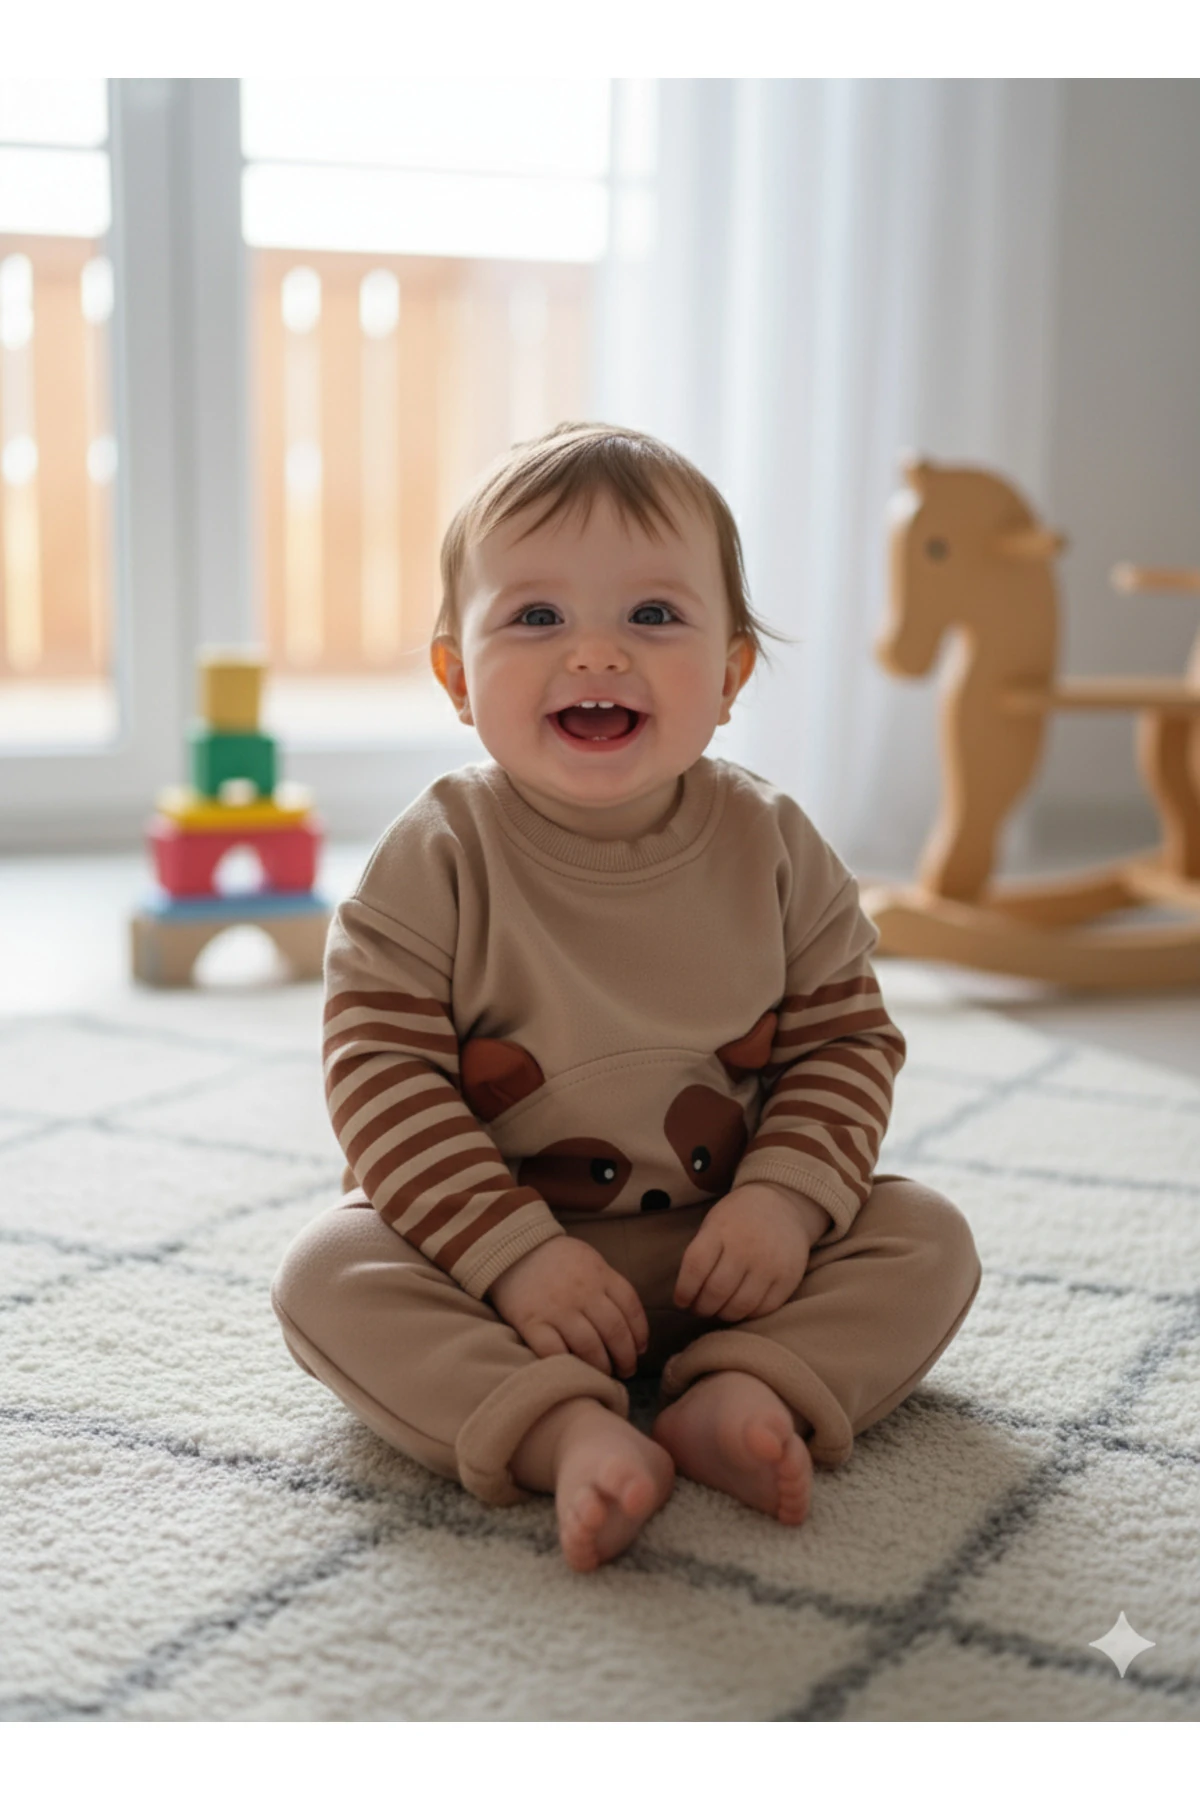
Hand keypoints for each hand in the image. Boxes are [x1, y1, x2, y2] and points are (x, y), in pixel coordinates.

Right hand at [488, 1236, 648, 1377]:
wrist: (511, 1248)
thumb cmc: (556, 1258)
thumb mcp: (590, 1260)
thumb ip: (608, 1287)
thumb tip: (630, 1326)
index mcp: (600, 1274)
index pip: (631, 1308)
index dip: (639, 1334)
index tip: (639, 1350)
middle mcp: (583, 1292)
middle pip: (615, 1332)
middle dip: (625, 1357)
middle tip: (626, 1371)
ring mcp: (557, 1308)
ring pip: (589, 1347)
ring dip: (602, 1367)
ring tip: (604, 1374)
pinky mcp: (531, 1322)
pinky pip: (554, 1352)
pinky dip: (567, 1365)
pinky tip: (574, 1371)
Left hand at [674, 1182, 829, 1321]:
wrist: (783, 1204)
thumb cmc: (738, 1219)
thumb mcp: (714, 1223)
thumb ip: (701, 1254)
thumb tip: (686, 1295)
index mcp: (721, 1229)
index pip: (695, 1267)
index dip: (684, 1291)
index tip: (680, 1301)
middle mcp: (746, 1247)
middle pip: (716, 1292)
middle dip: (702, 1308)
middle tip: (699, 1309)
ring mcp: (769, 1264)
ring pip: (739, 1306)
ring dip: (723, 1314)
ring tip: (718, 1310)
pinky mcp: (788, 1278)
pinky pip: (763, 1309)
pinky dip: (747, 1314)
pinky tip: (740, 1307)